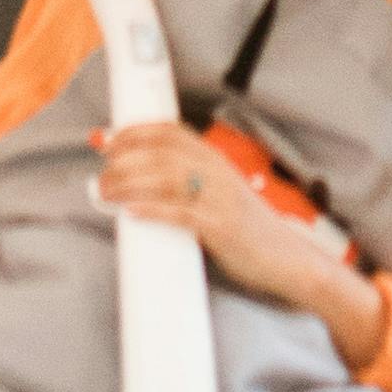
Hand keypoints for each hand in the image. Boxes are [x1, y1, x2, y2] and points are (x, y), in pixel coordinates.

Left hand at [93, 122, 362, 320]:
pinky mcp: (222, 228)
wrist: (289, 260)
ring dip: (129, 182)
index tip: (108, 140)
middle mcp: (218, 173)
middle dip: (124, 157)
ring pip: (166, 178)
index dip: (136, 131)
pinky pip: (181, 214)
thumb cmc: (249, 231)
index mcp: (217, 161)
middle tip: (101, 171)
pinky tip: (131, 211)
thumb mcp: (221, 196)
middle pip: (162, 152)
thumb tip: (144, 185)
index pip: (172, 132)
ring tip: (105, 191)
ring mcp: (221, 199)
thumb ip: (190, 186)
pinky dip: (152, 209)